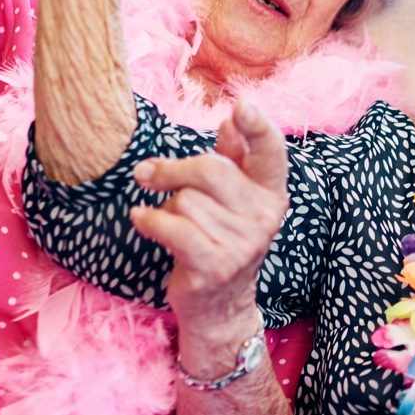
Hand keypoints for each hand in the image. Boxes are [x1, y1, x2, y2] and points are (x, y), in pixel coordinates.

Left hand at [130, 101, 288, 329]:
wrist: (220, 307)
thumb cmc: (222, 239)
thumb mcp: (234, 200)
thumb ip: (233, 160)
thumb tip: (229, 122)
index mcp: (272, 194)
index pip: (270, 153)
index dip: (258, 128)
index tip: (241, 108)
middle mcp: (264, 217)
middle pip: (210, 171)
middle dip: (172, 170)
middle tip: (146, 174)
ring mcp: (242, 245)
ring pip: (185, 200)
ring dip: (164, 207)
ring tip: (167, 220)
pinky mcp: (213, 266)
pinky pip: (171, 228)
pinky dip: (149, 221)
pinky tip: (142, 221)